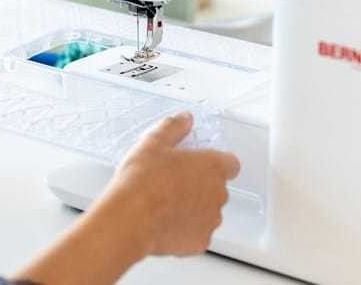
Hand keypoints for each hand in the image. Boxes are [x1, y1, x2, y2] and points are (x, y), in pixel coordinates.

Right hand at [13, 112, 239, 284]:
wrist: (130, 218)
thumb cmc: (142, 181)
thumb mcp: (153, 142)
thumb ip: (174, 127)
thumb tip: (184, 119)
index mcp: (212, 166)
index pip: (230, 163)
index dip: (214, 163)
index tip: (199, 163)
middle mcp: (217, 194)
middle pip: (216, 188)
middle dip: (200, 185)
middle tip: (173, 182)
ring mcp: (210, 220)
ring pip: (207, 211)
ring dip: (194, 208)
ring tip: (165, 203)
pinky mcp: (199, 242)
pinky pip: (196, 233)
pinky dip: (185, 229)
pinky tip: (164, 222)